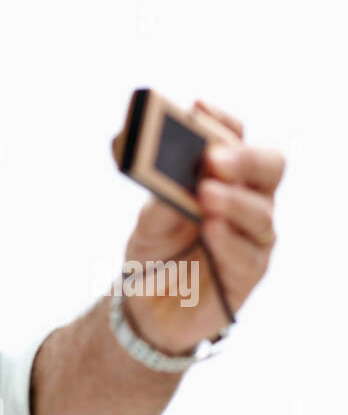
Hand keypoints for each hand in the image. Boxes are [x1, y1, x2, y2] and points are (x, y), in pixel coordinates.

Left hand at [121, 99, 285, 353]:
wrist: (146, 306)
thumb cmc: (154, 254)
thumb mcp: (147, 222)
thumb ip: (159, 198)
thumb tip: (167, 174)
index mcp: (224, 177)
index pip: (234, 138)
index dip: (221, 121)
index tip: (196, 107)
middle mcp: (248, 201)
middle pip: (268, 167)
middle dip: (243, 158)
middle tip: (214, 157)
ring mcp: (253, 237)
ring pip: (262, 212)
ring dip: (234, 201)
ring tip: (207, 194)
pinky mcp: (248, 273)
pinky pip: (248, 254)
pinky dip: (230, 240)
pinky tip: (212, 229)